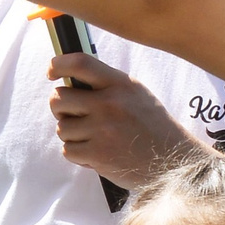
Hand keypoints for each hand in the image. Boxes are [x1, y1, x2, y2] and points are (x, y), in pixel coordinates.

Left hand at [46, 53, 204, 191]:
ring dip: (72, 134)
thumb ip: (106, 85)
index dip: (58, 65)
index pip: (80, 63)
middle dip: (60, 108)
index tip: (52, 72)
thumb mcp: (136, 94)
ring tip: (93, 138)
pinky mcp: (98, 154)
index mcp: (120, 84)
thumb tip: (69, 80)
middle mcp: (109, 103)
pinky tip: (97, 152)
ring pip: (61, 128)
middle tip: (73, 115)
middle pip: (58, 98)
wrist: (172, 160)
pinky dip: (78, 154)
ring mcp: (102, 129)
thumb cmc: (152, 126)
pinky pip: (68, 150)